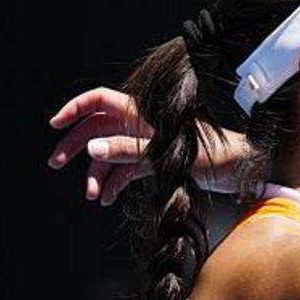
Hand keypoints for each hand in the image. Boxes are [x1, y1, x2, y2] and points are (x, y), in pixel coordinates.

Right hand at [47, 87, 246, 203]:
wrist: (242, 170)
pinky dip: (113, 182)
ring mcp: (148, 143)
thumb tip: (92, 148)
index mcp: (145, 113)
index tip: (56, 125)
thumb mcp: (169, 154)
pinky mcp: (155, 161)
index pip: (101, 100)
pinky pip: (125, 169)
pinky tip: (105, 198)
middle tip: (56, 163)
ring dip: (96, 173)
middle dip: (76, 144)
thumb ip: (129, 150)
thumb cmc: (216, 155)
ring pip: (109, 152)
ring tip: (92, 195)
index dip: (76, 109)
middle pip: (97, 128)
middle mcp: (143, 125)